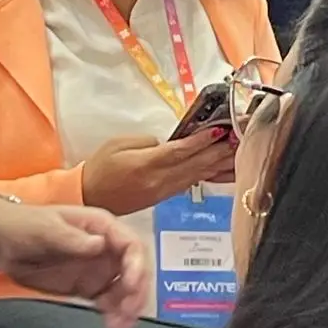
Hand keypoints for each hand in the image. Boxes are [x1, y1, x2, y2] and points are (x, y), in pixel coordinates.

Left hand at [0, 201, 148, 327]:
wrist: (2, 242)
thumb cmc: (25, 225)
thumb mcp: (46, 229)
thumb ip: (72, 239)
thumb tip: (100, 244)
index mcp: (100, 226)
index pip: (131, 244)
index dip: (136, 265)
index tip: (130, 287)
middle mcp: (105, 247)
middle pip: (135, 270)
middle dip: (136, 292)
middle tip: (127, 313)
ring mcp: (98, 268)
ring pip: (126, 289)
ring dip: (128, 308)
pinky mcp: (88, 287)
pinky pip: (110, 302)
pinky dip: (115, 315)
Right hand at [81, 130, 234, 216]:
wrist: (89, 198)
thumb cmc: (100, 167)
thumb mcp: (117, 144)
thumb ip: (146, 142)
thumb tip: (168, 144)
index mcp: (146, 165)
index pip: (180, 151)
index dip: (202, 141)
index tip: (220, 129)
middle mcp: (159, 181)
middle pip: (195, 165)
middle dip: (218, 150)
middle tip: (238, 137)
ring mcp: (164, 191)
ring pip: (197, 176)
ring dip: (218, 164)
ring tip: (237, 152)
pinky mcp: (164, 197)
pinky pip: (191, 184)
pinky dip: (208, 176)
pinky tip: (221, 171)